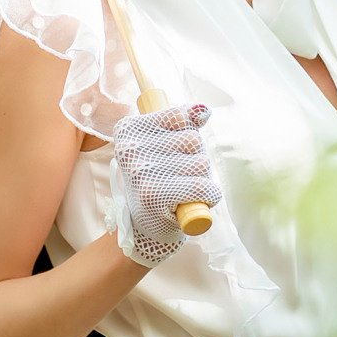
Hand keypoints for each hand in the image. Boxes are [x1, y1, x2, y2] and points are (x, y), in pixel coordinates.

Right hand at [107, 103, 223, 266]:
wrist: (145, 226)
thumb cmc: (159, 178)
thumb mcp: (164, 144)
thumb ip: (184, 121)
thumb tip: (203, 110)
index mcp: (128, 128)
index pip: (180, 116)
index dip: (187, 133)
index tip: (172, 150)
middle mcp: (130, 148)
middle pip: (193, 139)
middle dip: (195, 157)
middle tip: (177, 175)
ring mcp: (140, 172)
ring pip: (201, 162)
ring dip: (201, 177)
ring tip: (181, 188)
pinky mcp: (154, 196)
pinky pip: (202, 187)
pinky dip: (208, 195)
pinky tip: (194, 201)